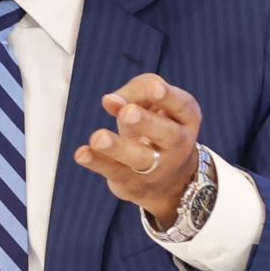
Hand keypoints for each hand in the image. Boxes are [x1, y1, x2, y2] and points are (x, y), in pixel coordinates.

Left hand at [73, 73, 201, 226]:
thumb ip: (136, 92)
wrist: (170, 181)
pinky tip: (82, 153)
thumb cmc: (157, 126)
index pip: (181, 105)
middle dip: (146, 122)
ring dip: (117, 147)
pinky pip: (114, 171)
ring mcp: (156, 167)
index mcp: (186, 119)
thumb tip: (110, 101)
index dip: (169, 96)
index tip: (155, 88)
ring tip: (98, 137)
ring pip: (139, 157)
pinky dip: (97, 162)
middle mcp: (177, 144)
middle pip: (166, 133)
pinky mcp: (131, 182)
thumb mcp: (155, 104)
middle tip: (128, 114)